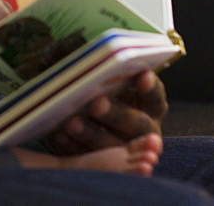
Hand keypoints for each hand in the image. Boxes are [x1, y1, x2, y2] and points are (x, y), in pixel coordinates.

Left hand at [49, 70, 167, 154]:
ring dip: (92, 134)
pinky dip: (73, 146)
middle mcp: (143, 128)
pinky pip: (90, 158)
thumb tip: (69, 49)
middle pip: (136, 123)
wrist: (82, 116)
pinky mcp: (104, 164)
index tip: (142, 75)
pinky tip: (58, 135)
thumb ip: (93, 66)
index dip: (149, 86)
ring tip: (71, 122)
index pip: (154, 95)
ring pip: (114, 145)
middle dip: (116, 114)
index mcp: (148, 105)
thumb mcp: (98, 77)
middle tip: (96, 103)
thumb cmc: (94, 88)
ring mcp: (126, 149)